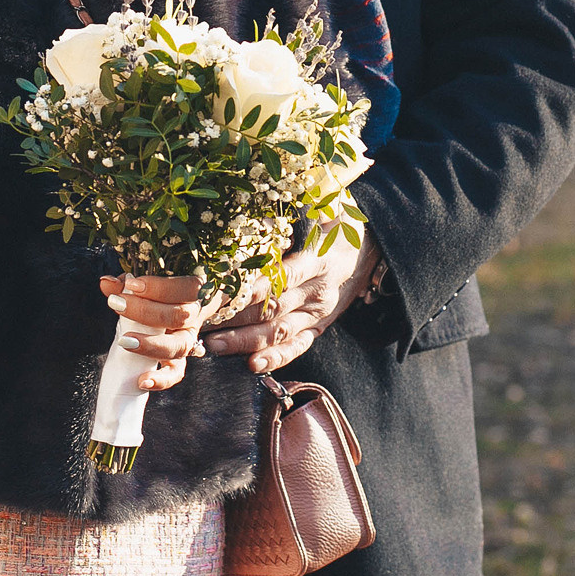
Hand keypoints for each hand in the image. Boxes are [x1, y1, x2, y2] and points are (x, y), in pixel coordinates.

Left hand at [98, 273, 225, 392]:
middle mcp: (193, 317)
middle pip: (179, 315)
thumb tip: (106, 283)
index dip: (159, 288)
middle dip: (146, 311)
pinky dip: (161, 380)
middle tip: (118, 305)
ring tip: (125, 342)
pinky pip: (175, 373)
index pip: (185, 288)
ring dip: (151, 345)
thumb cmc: (160, 297)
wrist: (177, 313)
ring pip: (178, 346)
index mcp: (192, 293)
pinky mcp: (178, 361)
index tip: (132, 285)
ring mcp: (187, 341)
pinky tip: (142, 381)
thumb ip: (126, 284)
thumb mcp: (147, 286)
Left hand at [201, 229, 377, 373]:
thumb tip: (254, 220)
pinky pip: (298, 347)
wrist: (370, 248)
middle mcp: (319, 291)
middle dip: (237, 319)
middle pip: (275, 309)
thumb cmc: (336, 224)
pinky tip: (253, 365)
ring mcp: (319, 313)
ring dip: (246, 341)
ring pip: (280, 332)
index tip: (222, 293)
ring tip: (215, 346)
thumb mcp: (320, 210)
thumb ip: (289, 217)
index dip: (253, 288)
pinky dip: (276, 358)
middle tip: (204, 324)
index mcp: (319, 261)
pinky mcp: (319, 327)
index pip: (282, 277)